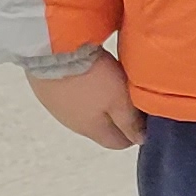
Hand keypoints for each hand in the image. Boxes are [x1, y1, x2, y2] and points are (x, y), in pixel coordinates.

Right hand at [28, 52, 142, 149]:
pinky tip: (92, 77)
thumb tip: (140, 140)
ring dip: (102, 105)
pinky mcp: (49, 91)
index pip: (118, 143)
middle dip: (120, 120)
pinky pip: (73, 98)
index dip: (135, 133)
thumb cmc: (91, 77)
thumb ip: (130, 122)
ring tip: (114, 84)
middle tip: (134, 99)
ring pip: (87, 113)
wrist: (53, 52)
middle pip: (102, 129)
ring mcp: (58, 108)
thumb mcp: (119, 99)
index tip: (147, 117)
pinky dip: (86, 92)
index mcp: (91, 129)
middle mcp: (73, 124)